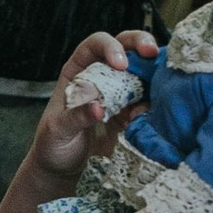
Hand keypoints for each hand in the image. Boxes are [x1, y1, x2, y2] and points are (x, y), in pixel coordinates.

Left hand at [30, 27, 157, 181]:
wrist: (63, 168)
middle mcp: (101, 76)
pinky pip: (147, 101)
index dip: (110, 47)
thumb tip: (99, 107)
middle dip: (141, 44)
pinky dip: (154, 104)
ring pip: (141, 72)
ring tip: (159, 87)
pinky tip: (149, 115)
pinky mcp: (131, 112)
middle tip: (152, 53)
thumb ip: (76, 117)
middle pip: (125, 48)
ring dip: (154, 74)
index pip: (95, 45)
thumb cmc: (52, 144)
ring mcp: (119, 93)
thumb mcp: (58, 130)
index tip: (121, 64)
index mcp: (78, 71)